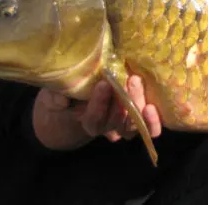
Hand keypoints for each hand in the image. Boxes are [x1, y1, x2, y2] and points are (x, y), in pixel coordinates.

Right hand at [32, 75, 161, 150]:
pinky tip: (152, 107)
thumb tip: (62, 98)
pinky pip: (148, 129)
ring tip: (138, 82)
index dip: (99, 103)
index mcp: (88, 121)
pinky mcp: (139, 118)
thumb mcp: (54, 95)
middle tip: (129, 79)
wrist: (84, 98)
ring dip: (138, 104)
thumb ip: (54, 98)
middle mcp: (108, 126)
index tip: (103, 84)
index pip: (93, 118)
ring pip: (134, 124)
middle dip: (124, 101)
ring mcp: (124, 123)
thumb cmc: (68, 94)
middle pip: (117, 121)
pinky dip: (152, 122)